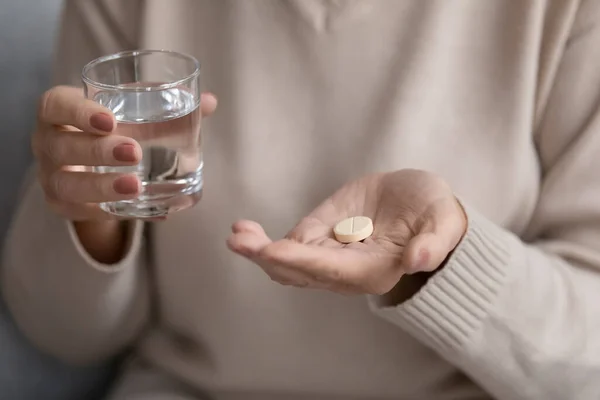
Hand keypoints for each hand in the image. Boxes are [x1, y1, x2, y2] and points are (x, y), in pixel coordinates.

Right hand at [32, 86, 217, 220]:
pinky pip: (82, 213)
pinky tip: (144, 211)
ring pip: (66, 185)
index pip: (55, 106)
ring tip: (136, 187)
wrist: (92, 162)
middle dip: (98, 150)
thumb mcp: (135, 112)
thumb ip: (169, 105)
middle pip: (62, 146)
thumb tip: (211, 102)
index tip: (110, 120)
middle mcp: (47, 142)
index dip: (78, 112)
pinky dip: (114, 213)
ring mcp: (52, 176)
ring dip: (101, 186)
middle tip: (134, 153)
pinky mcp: (63, 205)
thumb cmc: (115, 127)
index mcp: (59, 111)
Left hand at [227, 169, 466, 294]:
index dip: (302, 261)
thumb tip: (419, 259)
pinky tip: (244, 230)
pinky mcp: (319, 236)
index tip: (272, 251)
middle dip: (269, 258)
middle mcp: (345, 271)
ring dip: (259, 249)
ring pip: (286, 262)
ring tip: (239, 233)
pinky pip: (286, 247)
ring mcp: (328, 254)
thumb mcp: (443, 221)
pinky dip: (263, 241)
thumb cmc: (435, 214)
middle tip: (241, 241)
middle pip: (299, 272)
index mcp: (373, 270)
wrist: (422, 205)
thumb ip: (434, 241)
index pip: (332, 270)